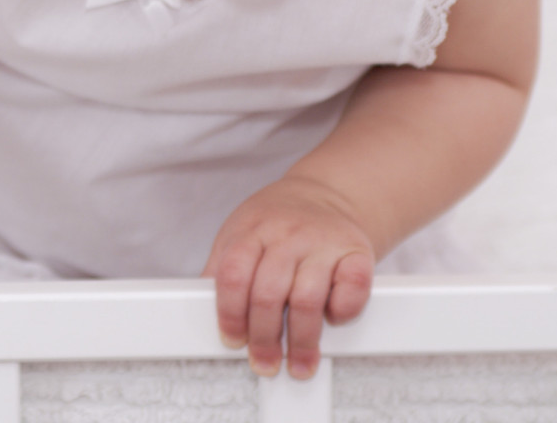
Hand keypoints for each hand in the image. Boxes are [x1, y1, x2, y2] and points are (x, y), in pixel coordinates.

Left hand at [200, 175, 377, 379]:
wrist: (326, 194)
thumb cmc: (277, 224)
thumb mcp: (240, 233)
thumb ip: (222, 269)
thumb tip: (199, 312)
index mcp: (252, 229)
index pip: (233, 275)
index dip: (230, 314)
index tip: (233, 341)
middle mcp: (288, 233)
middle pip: (268, 293)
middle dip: (264, 338)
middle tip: (265, 363)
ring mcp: (323, 241)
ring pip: (307, 299)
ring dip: (302, 339)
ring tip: (298, 363)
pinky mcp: (357, 251)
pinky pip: (352, 288)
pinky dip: (342, 311)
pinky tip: (332, 320)